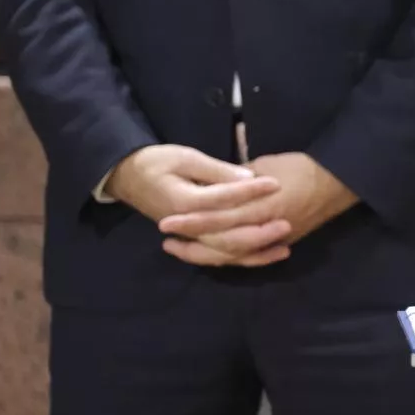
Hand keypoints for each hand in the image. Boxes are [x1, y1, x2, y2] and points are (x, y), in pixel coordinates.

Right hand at [104, 145, 284, 265]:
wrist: (127, 177)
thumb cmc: (156, 162)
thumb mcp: (185, 157)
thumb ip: (216, 171)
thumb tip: (246, 177)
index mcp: (184, 203)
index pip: (224, 200)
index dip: (251, 191)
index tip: (276, 183)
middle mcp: (187, 226)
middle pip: (226, 237)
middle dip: (259, 233)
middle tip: (288, 224)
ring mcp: (189, 236)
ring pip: (224, 253)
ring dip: (254, 252)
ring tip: (283, 248)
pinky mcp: (193, 239)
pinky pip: (218, 255)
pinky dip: (240, 258)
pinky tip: (263, 255)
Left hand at [157, 152, 356, 266]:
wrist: (338, 181)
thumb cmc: (301, 166)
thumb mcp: (266, 164)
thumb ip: (238, 179)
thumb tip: (215, 186)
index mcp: (261, 204)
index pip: (218, 217)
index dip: (191, 220)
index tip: (166, 220)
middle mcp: (265, 226)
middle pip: (221, 241)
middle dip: (192, 242)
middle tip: (166, 239)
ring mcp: (273, 239)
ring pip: (233, 255)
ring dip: (205, 255)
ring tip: (182, 250)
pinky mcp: (280, 243)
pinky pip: (250, 258)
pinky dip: (231, 259)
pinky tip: (213, 257)